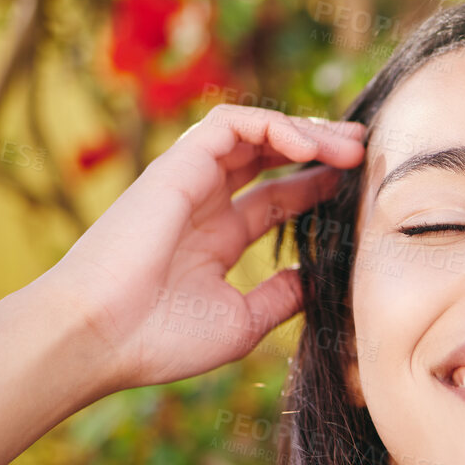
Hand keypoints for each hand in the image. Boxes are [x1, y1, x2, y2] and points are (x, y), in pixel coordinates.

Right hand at [46, 105, 365, 390]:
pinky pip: (230, 124)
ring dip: (304, 132)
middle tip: (363, 153)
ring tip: (348, 147)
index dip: (315, 187)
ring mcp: (188, 181)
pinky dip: (272, 125)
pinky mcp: (175, 164)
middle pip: (268, 157)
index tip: (357, 188)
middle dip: (318, 150)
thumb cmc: (160, 340)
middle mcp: (202, 205)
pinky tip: (309, 148)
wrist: (101, 338)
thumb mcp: (241, 322)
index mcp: (214, 240)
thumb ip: (281, 296)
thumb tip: (317, 280)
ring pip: (254, 132)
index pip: (274, 198)